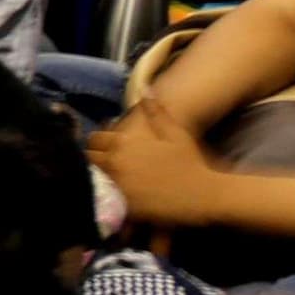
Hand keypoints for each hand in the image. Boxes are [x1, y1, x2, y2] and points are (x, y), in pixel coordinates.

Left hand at [87, 96, 219, 229]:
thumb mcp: (175, 133)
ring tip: (107, 182)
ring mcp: (118, 185)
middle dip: (93, 162)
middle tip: (105, 168)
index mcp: (124, 142)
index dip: (98, 144)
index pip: (94, 140)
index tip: (105, 150)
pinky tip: (113, 199)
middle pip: (88, 160)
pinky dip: (104, 198)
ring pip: (91, 179)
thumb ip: (155, 111)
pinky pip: (103, 200)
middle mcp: (115, 162)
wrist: (206, 195)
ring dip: (96, 179)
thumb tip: (144, 88)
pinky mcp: (123, 206)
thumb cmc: (191, 163)